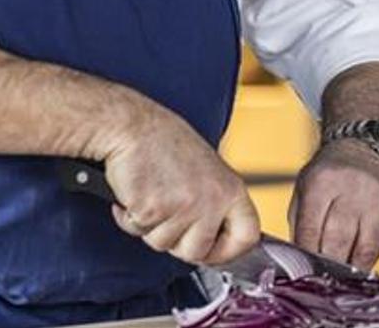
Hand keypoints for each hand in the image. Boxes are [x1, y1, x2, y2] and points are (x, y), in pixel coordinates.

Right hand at [100, 104, 260, 265]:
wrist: (133, 126)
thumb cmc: (165, 141)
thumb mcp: (208, 169)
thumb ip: (216, 201)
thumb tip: (217, 236)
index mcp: (231, 189)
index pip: (248, 236)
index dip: (229, 250)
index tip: (214, 251)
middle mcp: (212, 199)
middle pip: (198, 251)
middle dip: (177, 242)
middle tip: (167, 215)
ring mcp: (184, 207)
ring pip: (164, 244)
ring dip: (151, 227)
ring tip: (152, 194)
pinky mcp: (153, 210)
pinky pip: (139, 232)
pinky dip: (130, 218)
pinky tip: (135, 194)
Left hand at [289, 138, 378, 269]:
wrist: (365, 148)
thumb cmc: (330, 172)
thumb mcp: (305, 187)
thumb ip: (300, 223)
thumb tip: (300, 259)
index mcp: (323, 182)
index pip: (311, 229)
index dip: (305, 254)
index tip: (302, 269)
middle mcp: (352, 190)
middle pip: (338, 240)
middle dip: (327, 263)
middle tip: (320, 275)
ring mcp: (377, 201)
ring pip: (363, 248)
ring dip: (349, 267)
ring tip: (339, 274)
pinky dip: (366, 259)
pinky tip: (356, 262)